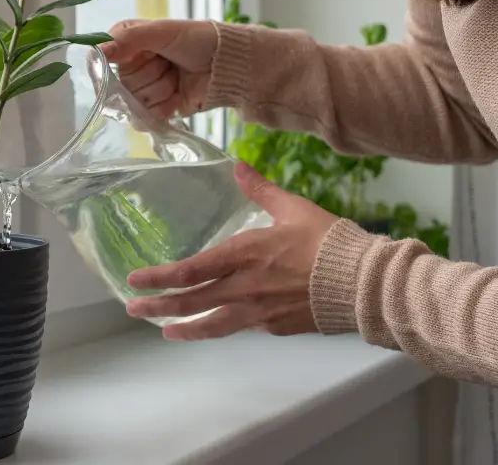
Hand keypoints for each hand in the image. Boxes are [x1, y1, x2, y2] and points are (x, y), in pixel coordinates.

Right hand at [97, 19, 217, 118]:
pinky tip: (177, 96)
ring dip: (162, 90)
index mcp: (126, 43)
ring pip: (134, 103)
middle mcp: (129, 66)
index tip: (146, 55)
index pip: (103, 60)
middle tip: (170, 63)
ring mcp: (142, 90)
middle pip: (121, 85)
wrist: (226, 65)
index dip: (124, 62)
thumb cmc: (197, 40)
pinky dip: (165, 108)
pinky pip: (144, 119)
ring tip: (177, 77)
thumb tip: (96, 51)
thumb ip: (128, 39)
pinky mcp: (154, 109)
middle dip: (151, 75)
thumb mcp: (162, 31)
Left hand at [124, 161, 340, 340]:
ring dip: (184, 328)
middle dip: (159, 306)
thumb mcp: (293, 208)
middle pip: (193, 301)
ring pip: (213, 324)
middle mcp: (245, 287)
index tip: (135, 280)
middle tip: (133, 308)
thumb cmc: (330, 241)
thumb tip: (238, 165)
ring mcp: (259, 311)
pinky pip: (242, 327)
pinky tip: (215, 326)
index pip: (191, 269)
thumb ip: (260, 189)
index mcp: (245, 254)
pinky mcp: (276, 326)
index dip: (160, 276)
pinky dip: (224, 327)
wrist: (365, 283)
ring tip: (165, 331)